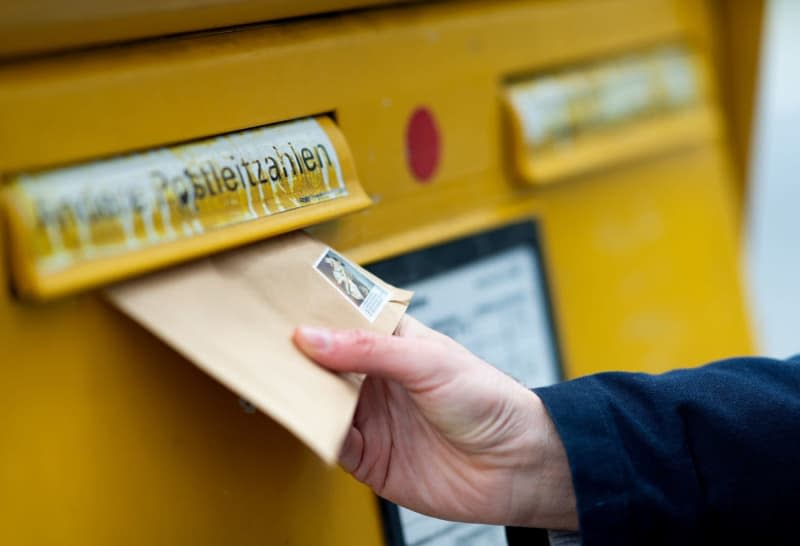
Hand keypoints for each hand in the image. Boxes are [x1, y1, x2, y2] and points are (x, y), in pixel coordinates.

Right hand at [293, 317, 576, 529]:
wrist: (518, 466)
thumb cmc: (491, 401)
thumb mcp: (430, 361)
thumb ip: (370, 350)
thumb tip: (313, 336)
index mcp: (394, 343)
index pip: (343, 321)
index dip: (313, 312)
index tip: (277, 303)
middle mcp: (378, 378)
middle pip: (323, 362)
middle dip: (294, 353)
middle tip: (259, 342)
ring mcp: (372, 417)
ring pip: (320, 401)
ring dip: (298, 393)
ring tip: (269, 378)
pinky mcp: (370, 457)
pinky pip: (330, 442)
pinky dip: (313, 433)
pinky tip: (302, 419)